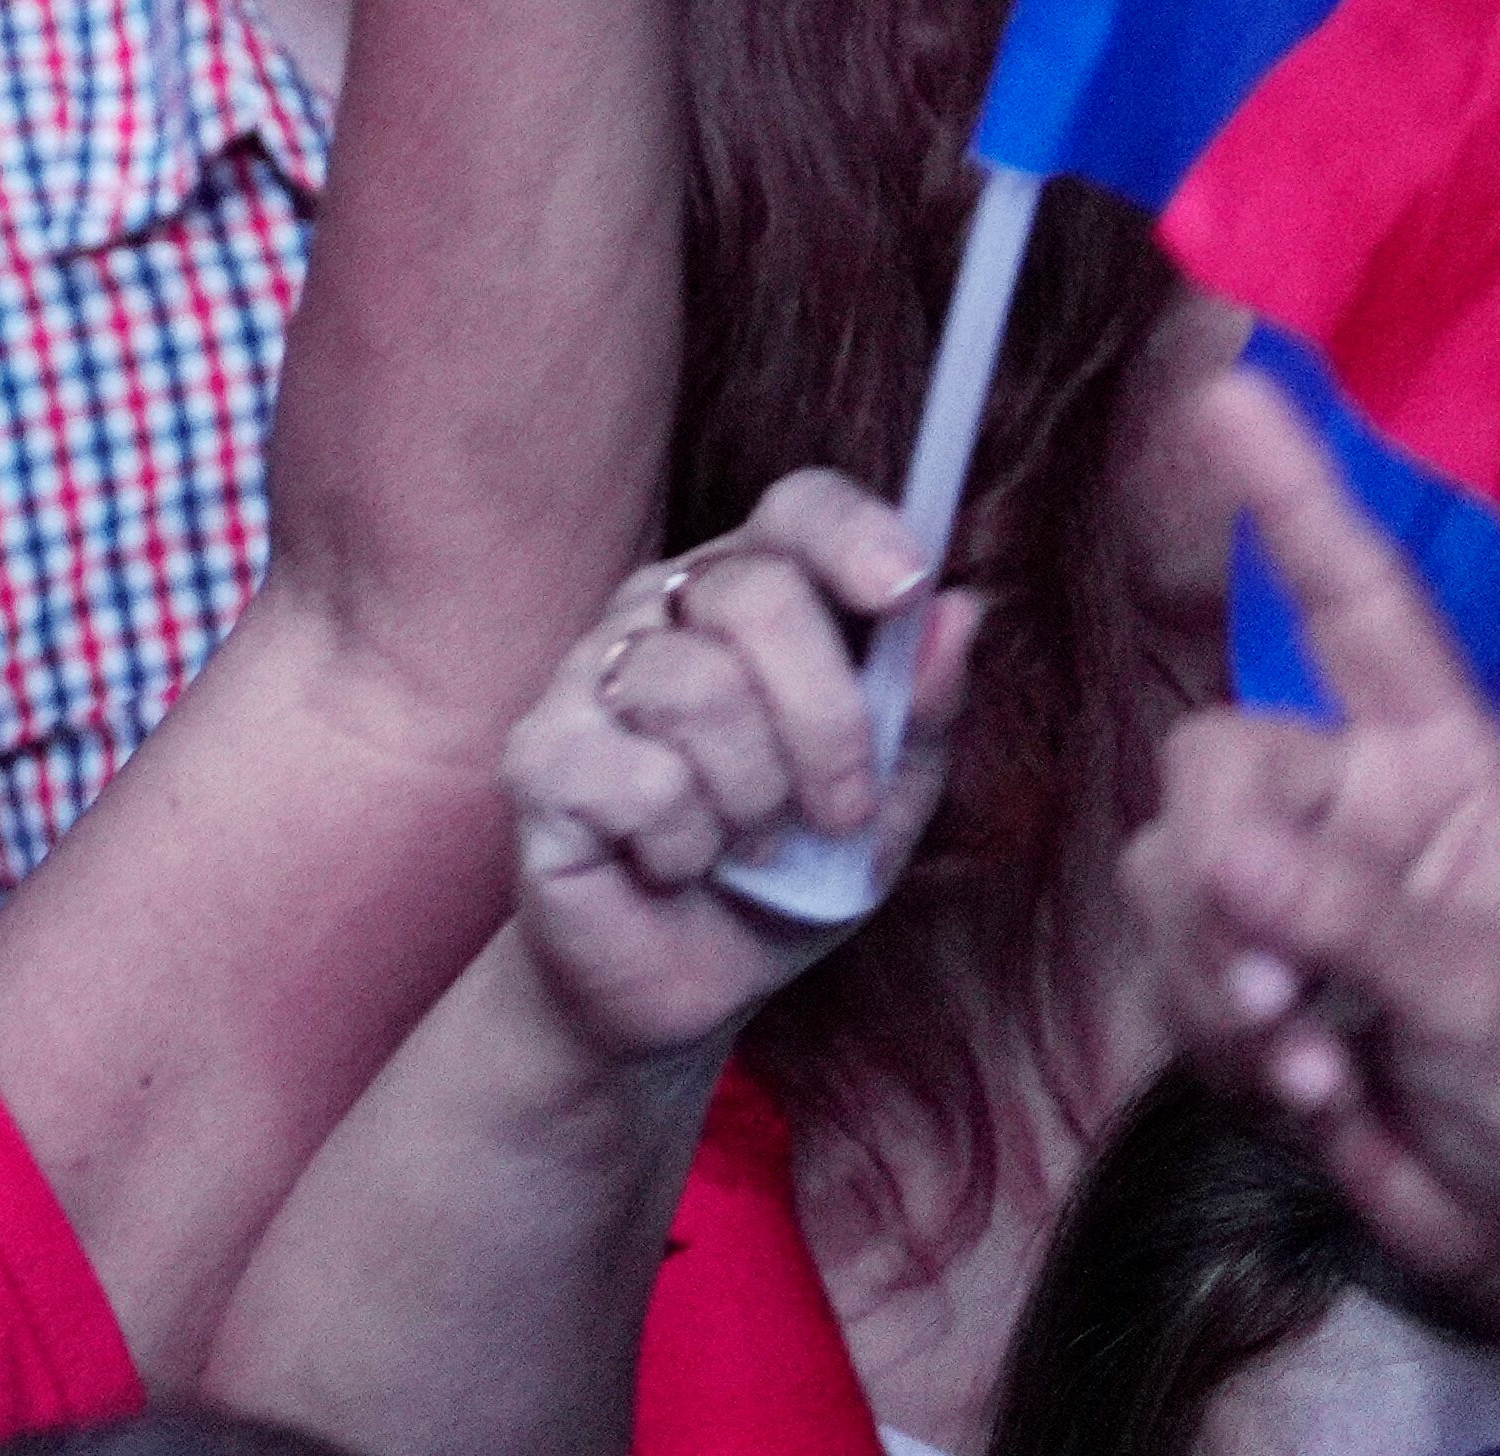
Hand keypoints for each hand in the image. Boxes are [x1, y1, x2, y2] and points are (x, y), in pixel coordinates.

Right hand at [496, 474, 958, 1067]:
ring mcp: (585, 677)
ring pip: (698, 689)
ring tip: (746, 846)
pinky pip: (644, 779)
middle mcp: (658, 616)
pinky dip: (688, 847)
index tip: (902, 588)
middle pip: (755, 592)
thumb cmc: (782, 882)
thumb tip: (959, 609)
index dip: (851, 532)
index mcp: (746, 603)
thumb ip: (919, 712)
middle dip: (827, 721)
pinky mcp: (539, 756)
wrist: (676, 990)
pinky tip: (673, 865)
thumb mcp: (884, 808)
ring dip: (755, 800)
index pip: (794, 510)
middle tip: (839, 812)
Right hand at [1122, 374, 1499, 1436]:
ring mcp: (1297, 882)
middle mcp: (1359, 800)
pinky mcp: (1244, 966)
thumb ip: (1346, 913)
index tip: (1232, 394)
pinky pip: (1162, 956)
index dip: (1298, 499)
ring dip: (1222, 981)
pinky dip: (1216, 1034)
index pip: (1359, 609)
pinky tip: (1302, 1089)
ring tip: (1313, 1063)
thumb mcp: (1479, 995)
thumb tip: (1218, 846)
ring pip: (1169, 870)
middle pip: (1213, 769)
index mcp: (1443, 767)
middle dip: (1227, 891)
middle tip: (1283, 1000)